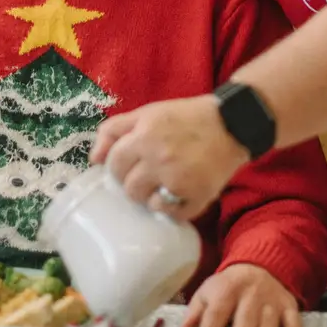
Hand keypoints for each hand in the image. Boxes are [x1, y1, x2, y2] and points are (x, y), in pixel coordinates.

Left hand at [91, 95, 249, 219]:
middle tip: (147, 177)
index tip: (129, 167)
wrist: (233, 124)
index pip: (114, 164)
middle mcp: (159, 157)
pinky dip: (172, 208)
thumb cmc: (187, 117)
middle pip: (128, 187)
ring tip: (162, 186)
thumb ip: (115, 129)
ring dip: (150, 197)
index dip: (118, 168)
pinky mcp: (198, 195)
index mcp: (145, 135)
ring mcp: (178, 179)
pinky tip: (178, 195)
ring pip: (147, 202)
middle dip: (133, 184)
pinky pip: (172, 213)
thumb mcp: (148, 112)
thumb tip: (93, 159)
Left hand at [183, 263, 302, 326]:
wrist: (258, 266)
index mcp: (225, 290)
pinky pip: (294, 320)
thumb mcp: (206, 293)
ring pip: (269, 323)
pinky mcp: (289, 305)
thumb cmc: (227, 287)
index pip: (215, 315)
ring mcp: (271, 300)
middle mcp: (250, 294)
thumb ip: (194, 314)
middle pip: (244, 322)